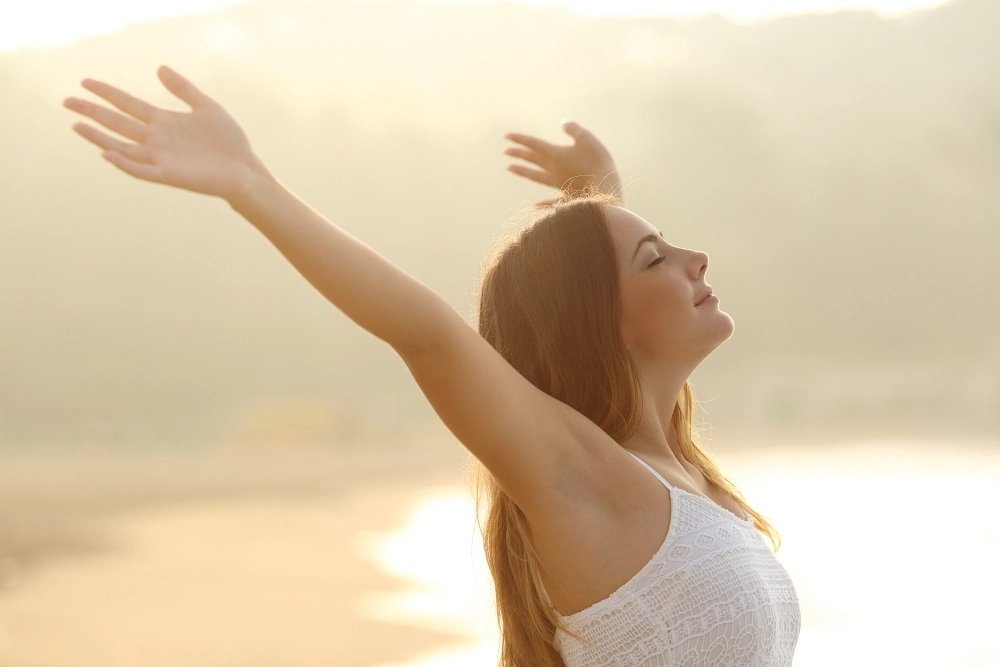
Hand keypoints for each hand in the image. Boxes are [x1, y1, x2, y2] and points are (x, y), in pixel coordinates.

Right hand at [63, 66, 263, 203]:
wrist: (244, 169)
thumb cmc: (228, 141)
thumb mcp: (206, 107)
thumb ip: (183, 89)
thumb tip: (159, 68)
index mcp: (164, 122)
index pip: (128, 105)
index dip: (107, 93)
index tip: (85, 82)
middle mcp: (157, 140)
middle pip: (118, 124)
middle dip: (93, 112)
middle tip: (67, 101)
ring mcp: (161, 159)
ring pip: (123, 148)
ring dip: (100, 138)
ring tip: (77, 125)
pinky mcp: (170, 175)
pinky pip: (143, 171)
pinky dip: (125, 164)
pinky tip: (108, 154)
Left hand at [503, 120, 622, 206]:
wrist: (605, 190)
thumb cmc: (597, 162)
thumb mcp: (586, 139)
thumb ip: (573, 130)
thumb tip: (563, 123)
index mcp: (556, 154)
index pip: (534, 144)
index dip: (520, 139)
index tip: (506, 136)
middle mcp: (553, 169)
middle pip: (532, 160)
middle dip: (518, 154)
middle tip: (505, 152)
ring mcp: (558, 184)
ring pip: (536, 176)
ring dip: (522, 172)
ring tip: (509, 169)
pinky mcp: (568, 197)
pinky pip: (552, 200)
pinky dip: (543, 203)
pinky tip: (534, 206)